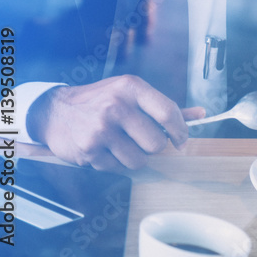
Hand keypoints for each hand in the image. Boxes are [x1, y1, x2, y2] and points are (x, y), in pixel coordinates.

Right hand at [27, 76, 202, 170]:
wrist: (56, 111)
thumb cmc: (101, 101)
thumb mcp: (132, 94)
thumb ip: (165, 107)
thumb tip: (201, 114)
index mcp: (132, 87)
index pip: (168, 113)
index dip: (181, 131)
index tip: (181, 140)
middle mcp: (115, 106)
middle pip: (156, 143)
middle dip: (154, 147)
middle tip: (141, 140)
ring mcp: (100, 129)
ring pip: (138, 160)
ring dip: (134, 157)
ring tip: (120, 144)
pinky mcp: (88, 150)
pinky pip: (117, 168)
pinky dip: (114, 163)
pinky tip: (104, 148)